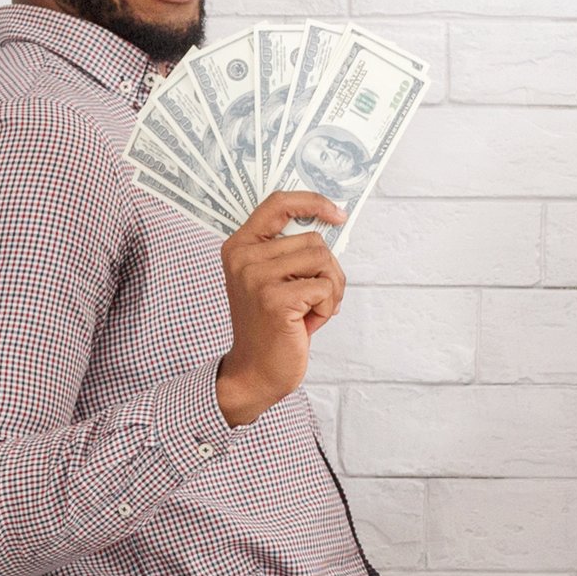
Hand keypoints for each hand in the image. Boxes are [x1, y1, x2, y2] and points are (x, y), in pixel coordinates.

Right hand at [217, 190, 345, 427]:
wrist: (255, 373)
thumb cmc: (271, 326)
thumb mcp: (272, 280)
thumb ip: (289, 251)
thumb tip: (332, 223)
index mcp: (239, 246)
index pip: (278, 203)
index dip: (312, 202)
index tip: (338, 214)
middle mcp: (243, 257)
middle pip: (313, 239)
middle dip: (327, 271)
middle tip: (314, 299)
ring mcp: (256, 277)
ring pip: (323, 260)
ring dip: (329, 290)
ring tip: (310, 311)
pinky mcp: (275, 298)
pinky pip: (324, 287)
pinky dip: (327, 308)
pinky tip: (307, 324)